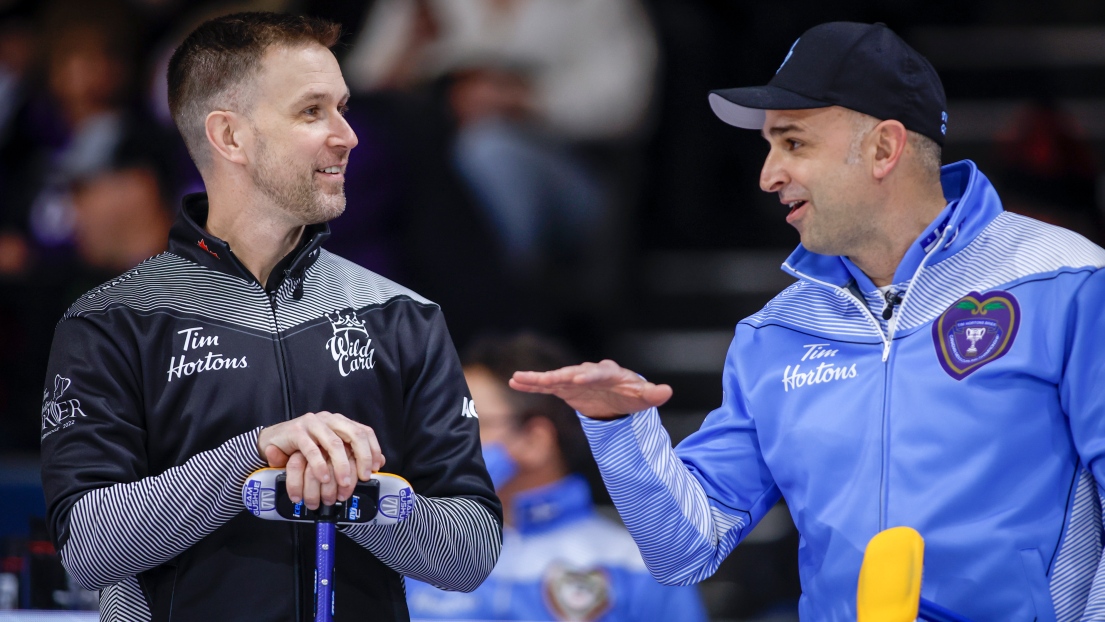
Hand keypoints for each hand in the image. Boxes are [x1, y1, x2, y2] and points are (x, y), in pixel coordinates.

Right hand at [257, 411, 384, 506]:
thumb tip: (379, 462)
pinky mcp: (297, 431)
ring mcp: (313, 423)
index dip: (373, 449)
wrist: (272, 442)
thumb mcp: (329, 451)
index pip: (364, 432)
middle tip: (364, 477)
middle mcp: (329, 419)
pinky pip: (311, 449)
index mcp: (340, 422)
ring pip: (334, 443)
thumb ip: (351, 454)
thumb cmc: (304, 448)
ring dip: (341, 466)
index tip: (375, 468)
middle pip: (354, 435)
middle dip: (363, 457)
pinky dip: (319, 465)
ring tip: (344, 483)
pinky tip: (324, 477)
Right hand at [509, 360, 672, 419]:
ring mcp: (574, 379)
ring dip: (537, 379)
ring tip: (518, 378)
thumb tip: (667, 391)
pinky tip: (515, 382)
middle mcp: (588, 372)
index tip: (578, 378)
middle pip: (572, 372)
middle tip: (549, 379)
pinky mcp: (564, 388)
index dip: (589, 375)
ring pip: (554, 377)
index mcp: (609, 373)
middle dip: (561, 376)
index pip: (598, 372)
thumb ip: (652, 394)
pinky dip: (532, 383)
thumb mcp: (642, 398)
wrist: (618, 398)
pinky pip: (546, 385)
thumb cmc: (631, 395)